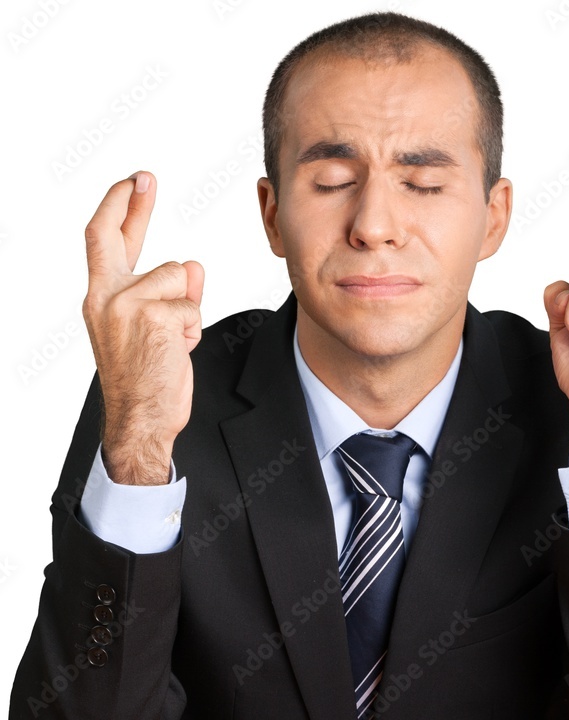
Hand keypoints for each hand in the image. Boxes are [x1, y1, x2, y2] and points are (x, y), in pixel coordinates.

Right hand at [81, 171, 203, 484]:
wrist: (141, 420)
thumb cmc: (146, 380)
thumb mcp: (154, 330)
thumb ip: (169, 293)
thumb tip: (192, 265)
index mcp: (101, 298)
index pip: (103, 240)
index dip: (118, 209)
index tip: (130, 185)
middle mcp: (105, 297)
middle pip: (114, 236)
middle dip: (131, 202)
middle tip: (145, 176)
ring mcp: (126, 306)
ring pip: (177, 277)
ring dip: (187, 308)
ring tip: (173, 342)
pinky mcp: (153, 317)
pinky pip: (191, 305)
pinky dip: (194, 328)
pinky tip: (178, 351)